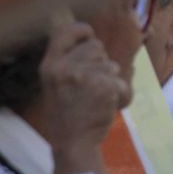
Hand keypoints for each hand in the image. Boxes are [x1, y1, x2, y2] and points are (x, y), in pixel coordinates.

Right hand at [37, 21, 130, 173]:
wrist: (73, 143)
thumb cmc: (66, 114)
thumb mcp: (55, 83)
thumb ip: (66, 61)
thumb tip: (87, 36)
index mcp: (50, 65)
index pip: (66, 31)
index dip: (82, 30)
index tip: (89, 35)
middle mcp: (65, 67)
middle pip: (96, 46)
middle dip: (100, 61)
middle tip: (91, 84)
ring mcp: (85, 76)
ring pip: (111, 64)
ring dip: (111, 79)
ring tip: (98, 98)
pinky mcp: (105, 86)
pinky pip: (122, 82)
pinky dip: (122, 94)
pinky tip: (110, 106)